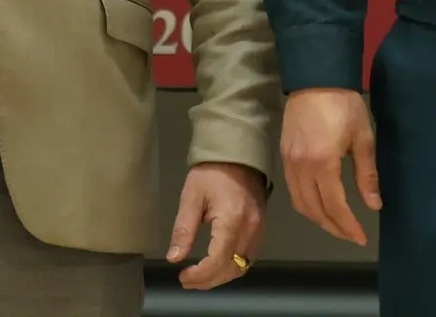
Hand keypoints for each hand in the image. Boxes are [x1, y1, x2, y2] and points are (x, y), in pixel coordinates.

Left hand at [166, 161, 266, 289]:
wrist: (238, 155)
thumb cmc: (212, 173)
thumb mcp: (191, 198)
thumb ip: (183, 230)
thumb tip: (174, 258)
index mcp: (232, 220)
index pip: (218, 261)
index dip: (200, 275)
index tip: (183, 277)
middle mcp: (250, 229)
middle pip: (231, 269)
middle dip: (208, 281)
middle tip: (187, 280)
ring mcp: (259, 230)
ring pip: (242, 267)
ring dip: (220, 277)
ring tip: (199, 277)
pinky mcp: (261, 229)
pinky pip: (248, 258)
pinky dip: (231, 267)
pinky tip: (216, 266)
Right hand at [280, 87, 379, 245]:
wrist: (314, 76)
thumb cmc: (343, 103)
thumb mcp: (363, 137)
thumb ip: (367, 174)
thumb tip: (373, 205)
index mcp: (322, 163)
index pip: (334, 206)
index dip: (348, 226)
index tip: (361, 238)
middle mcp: (300, 167)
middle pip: (313, 210)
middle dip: (333, 228)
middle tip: (351, 235)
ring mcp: (288, 162)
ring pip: (299, 203)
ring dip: (318, 219)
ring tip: (337, 224)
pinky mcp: (284, 155)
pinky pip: (293, 190)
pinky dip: (306, 204)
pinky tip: (320, 204)